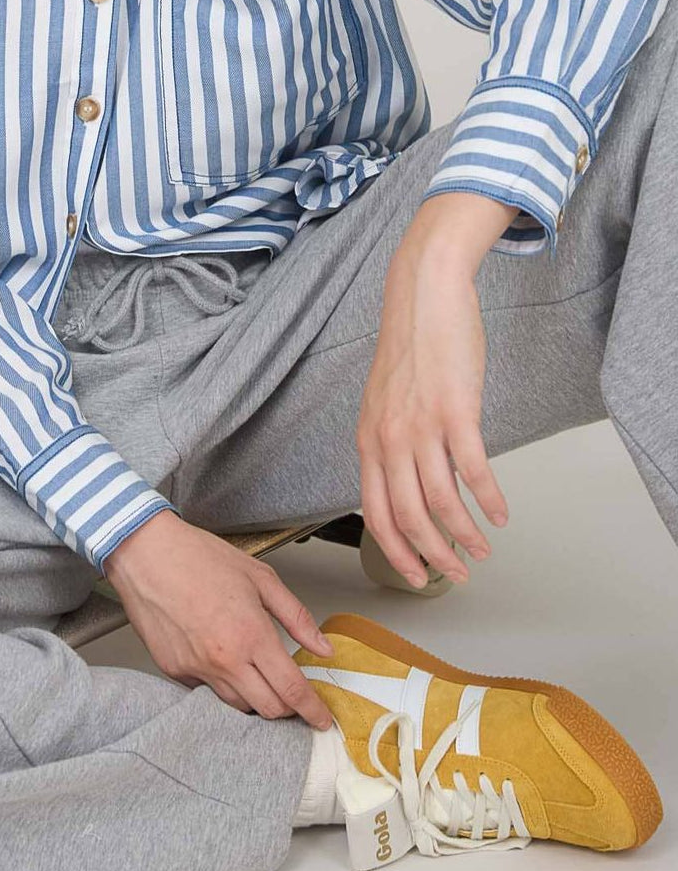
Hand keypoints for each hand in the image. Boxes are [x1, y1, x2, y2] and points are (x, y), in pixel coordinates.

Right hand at [103, 509, 335, 729]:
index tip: (321, 718)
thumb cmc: (199, 557)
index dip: (312, 710)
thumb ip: (296, 617)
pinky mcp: (174, 670)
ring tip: (257, 673)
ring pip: (238, 705)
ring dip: (255, 697)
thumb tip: (323, 648)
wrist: (146, 553)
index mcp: (251, 634)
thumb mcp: (261, 577)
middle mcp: (224, 659)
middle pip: (268, 709)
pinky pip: (206, 691)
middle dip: (287, 707)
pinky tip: (223, 659)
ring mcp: (196, 669)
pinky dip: (222, 683)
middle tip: (291, 691)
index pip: (291, 689)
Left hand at [355, 193, 512, 587]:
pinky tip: (501, 513)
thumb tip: (408, 482)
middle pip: (408, 518)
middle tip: (458, 573)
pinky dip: (490, 500)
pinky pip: (473, 471)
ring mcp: (421, 427)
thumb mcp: (385, 401)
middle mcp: (389, 439)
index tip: (417, 575)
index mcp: (369, 440)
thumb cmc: (410, 346)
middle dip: (434, 556)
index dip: (397, 552)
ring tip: (484, 549)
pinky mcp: (455, 411)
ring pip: (441, 502)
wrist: (423, 294)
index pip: (375, 514)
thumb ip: (391, 442)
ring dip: (465, 535)